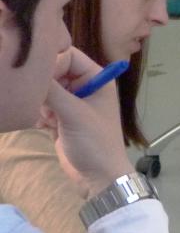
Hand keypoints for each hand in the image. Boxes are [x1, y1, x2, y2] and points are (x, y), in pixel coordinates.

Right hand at [41, 48, 132, 196]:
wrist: (98, 176)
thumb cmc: (94, 142)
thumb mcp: (73, 114)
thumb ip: (52, 91)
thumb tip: (29, 72)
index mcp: (97, 78)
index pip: (68, 56)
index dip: (51, 64)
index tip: (39, 81)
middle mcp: (85, 86)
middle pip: (54, 72)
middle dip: (44, 87)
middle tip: (44, 104)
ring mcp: (72, 103)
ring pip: (46, 90)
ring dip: (41, 103)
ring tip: (49, 118)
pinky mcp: (61, 118)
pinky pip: (42, 107)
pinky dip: (39, 115)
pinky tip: (44, 127)